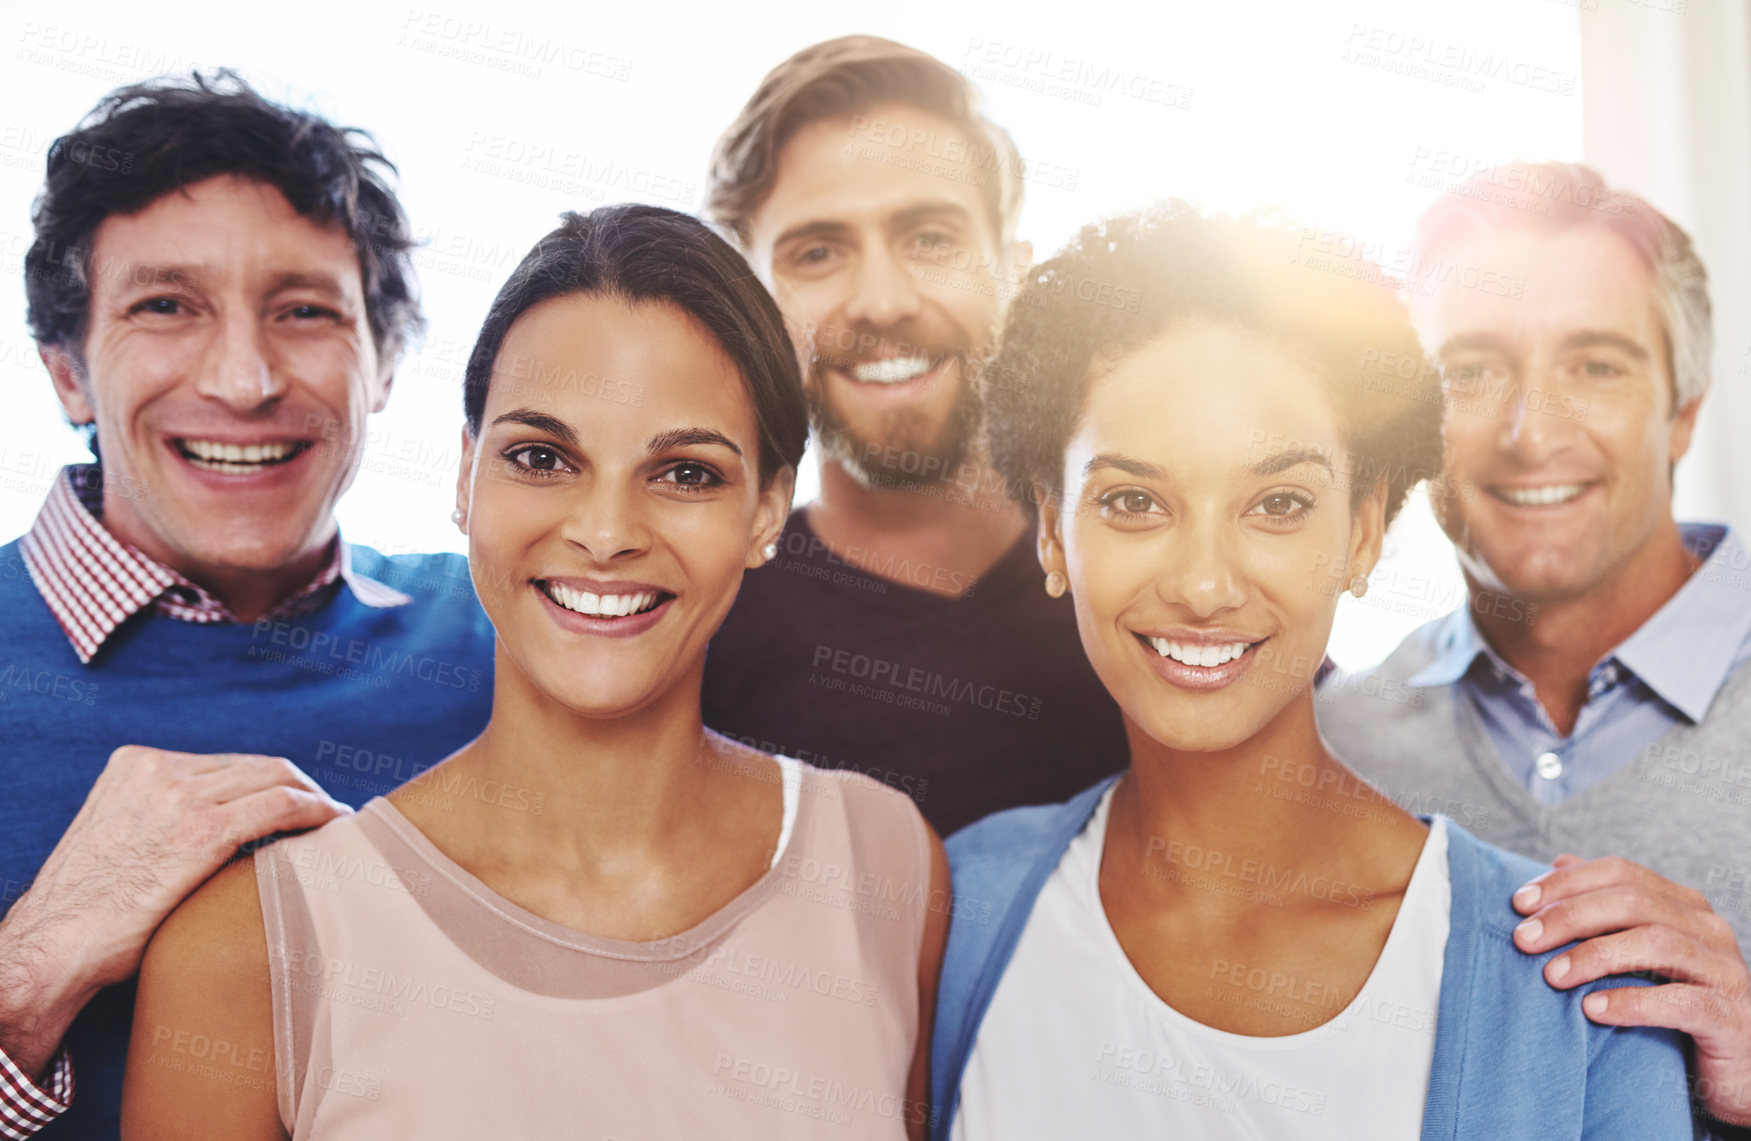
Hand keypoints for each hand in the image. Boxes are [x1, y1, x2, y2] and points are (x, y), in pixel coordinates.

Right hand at [0, 745, 347, 1079]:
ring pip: (276, 778)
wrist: (54, 947)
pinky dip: (317, 812)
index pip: (227, 763)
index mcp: (136, 764)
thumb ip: (161, 819)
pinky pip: (281, 805)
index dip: (269, 782)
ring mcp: (179, 797)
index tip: (296, 803)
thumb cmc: (87, 912)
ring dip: (313, 799)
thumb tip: (220, 829)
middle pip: (257, 765)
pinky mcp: (201, 832)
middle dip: (298, 787)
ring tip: (334, 824)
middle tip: (327, 815)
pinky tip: (334, 828)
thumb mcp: (120, 838)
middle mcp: (159, 770)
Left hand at [1512, 853, 1750, 1126]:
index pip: (1620, 872)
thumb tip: (1559, 861)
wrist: (1738, 1067)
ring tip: (1551, 976)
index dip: (1567, 883)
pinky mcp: (1731, 1018)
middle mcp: (1707, 929)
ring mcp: (1724, 971)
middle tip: (1524, 940)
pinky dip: (1632, 1002)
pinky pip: (1682, 1002)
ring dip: (1595, 955)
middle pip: (1633, 902)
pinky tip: (1592, 1010)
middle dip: (1570, 916)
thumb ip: (1605, 907)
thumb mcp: (1639, 951)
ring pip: (1657, 944)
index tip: (1519, 903)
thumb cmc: (1677, 1002)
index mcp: (1683, 905)